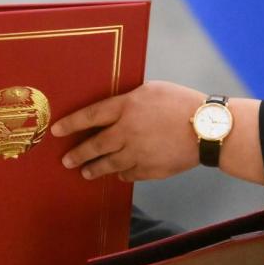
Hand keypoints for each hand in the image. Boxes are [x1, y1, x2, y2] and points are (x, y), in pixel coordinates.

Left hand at [53, 81, 204, 181]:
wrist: (208, 128)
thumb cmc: (182, 102)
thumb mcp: (152, 90)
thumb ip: (129, 100)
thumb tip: (113, 109)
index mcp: (126, 107)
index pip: (90, 116)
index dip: (71, 124)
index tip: (55, 131)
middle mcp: (127, 132)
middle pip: (94, 145)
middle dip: (77, 154)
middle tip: (66, 160)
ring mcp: (137, 153)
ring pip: (108, 164)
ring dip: (94, 169)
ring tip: (85, 172)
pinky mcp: (150, 169)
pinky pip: (129, 174)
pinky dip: (121, 174)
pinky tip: (117, 174)